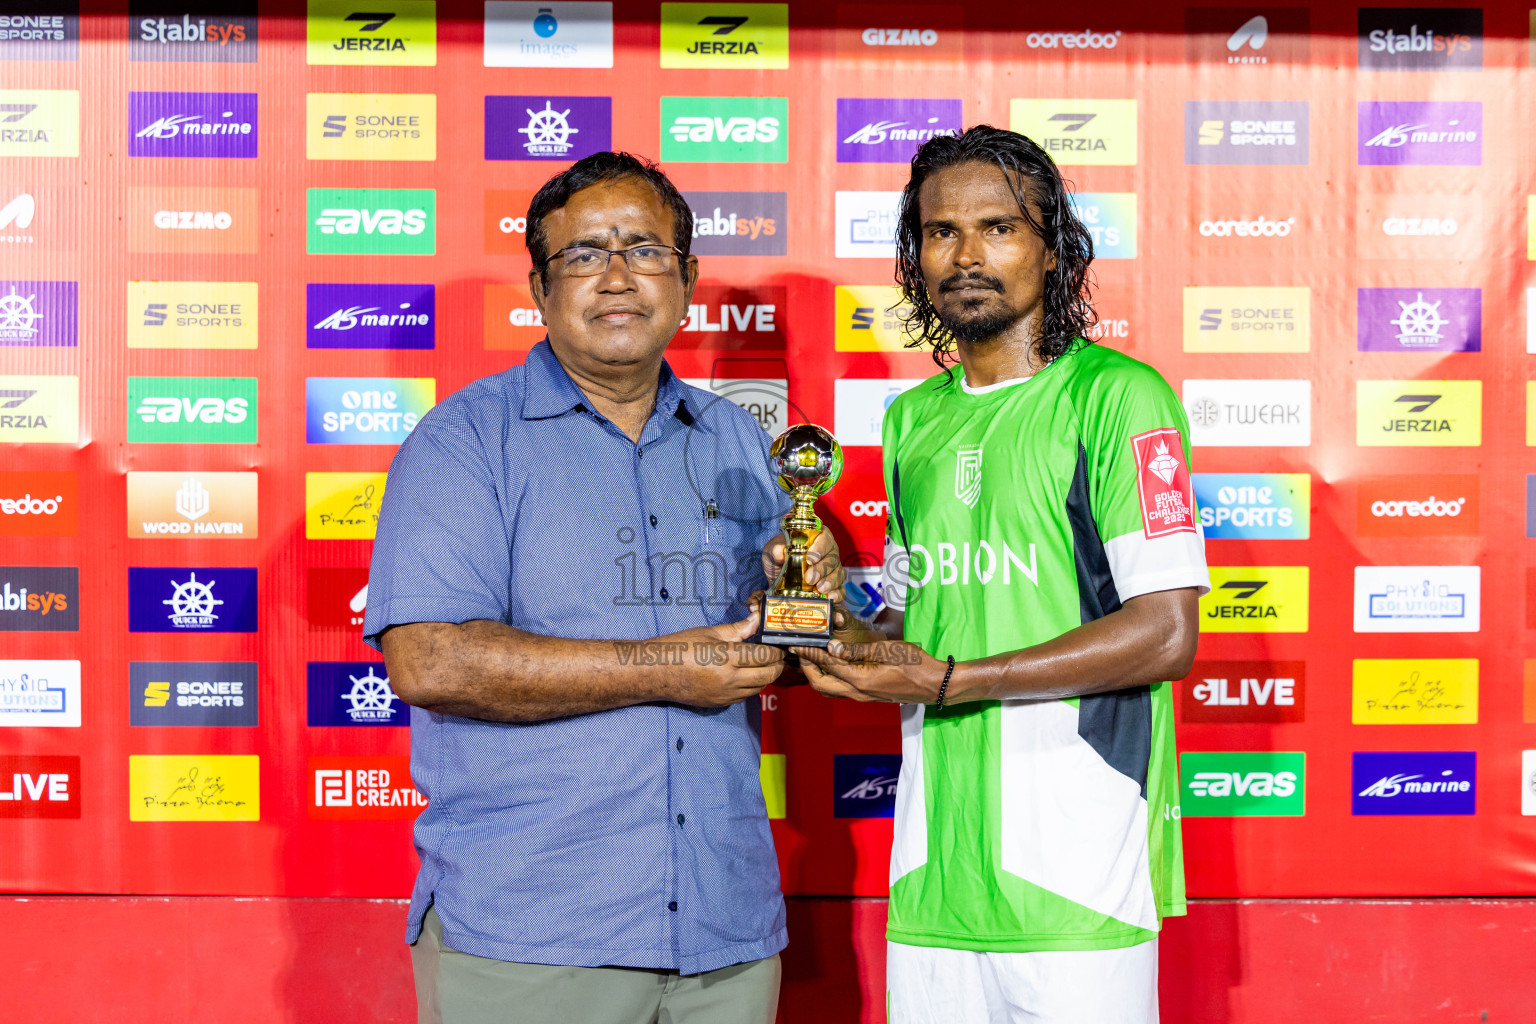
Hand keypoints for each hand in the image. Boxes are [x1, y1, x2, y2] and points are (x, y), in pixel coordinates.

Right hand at [661, 614, 785, 707]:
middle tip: (777, 653)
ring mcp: (725, 694)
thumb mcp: (709, 633)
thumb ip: (738, 629)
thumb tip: (757, 621)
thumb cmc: (679, 647)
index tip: (779, 643)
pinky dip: (751, 686)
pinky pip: (745, 696)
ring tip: (761, 662)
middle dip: (777, 664)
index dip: (776, 650)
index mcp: (727, 658)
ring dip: (766, 676)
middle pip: (768, 675)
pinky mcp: (720, 703)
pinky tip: (746, 675)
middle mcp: (729, 680)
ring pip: (759, 688)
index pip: (765, 656)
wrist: (656, 672)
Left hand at [761, 528, 850, 627]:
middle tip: (810, 578)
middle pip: (832, 558)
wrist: (778, 576)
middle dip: (822, 569)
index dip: (820, 548)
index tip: (810, 558)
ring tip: (820, 589)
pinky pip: (841, 589)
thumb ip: (775, 550)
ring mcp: (833, 569)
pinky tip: (831, 597)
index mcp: (817, 538)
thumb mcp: (773, 552)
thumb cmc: (779, 558)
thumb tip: (779, 551)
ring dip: (830, 582)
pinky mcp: (834, 586)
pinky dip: (837, 594)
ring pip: (838, 573)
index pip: (824, 538)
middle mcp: (829, 552)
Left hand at [792, 639, 948, 703]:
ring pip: (829, 689)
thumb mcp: (886, 650)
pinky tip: (833, 663)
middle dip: (807, 667)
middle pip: (820, 684)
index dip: (810, 654)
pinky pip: (840, 689)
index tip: (797, 643)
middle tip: (801, 649)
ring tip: (812, 655)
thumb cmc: (914, 664)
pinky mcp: (867, 695)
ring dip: (816, 674)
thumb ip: (857, 651)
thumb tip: (832, 647)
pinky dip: (830, 677)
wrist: (933, 684)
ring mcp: (862, 696)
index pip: (827, 665)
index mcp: (860, 681)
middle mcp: (857, 693)